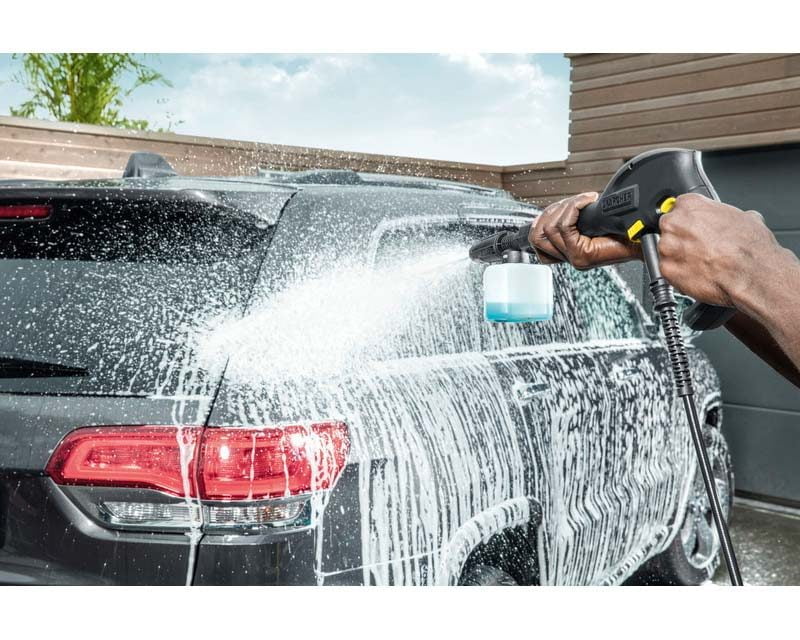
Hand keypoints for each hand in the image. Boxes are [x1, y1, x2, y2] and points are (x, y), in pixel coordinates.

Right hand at [530, 192, 641, 268]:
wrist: (646, 241)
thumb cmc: (629, 234)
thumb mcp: (596, 227)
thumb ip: (577, 221)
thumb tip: (562, 206)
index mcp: (571, 252)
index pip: (537, 237)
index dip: (544, 217)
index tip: (558, 207)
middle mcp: (570, 257)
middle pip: (540, 232)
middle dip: (554, 210)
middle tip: (574, 203)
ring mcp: (574, 258)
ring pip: (550, 228)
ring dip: (565, 207)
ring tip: (581, 202)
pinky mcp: (582, 255)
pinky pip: (565, 226)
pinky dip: (573, 207)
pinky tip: (586, 202)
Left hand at [658, 193, 783, 306]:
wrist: (750, 274)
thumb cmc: (750, 248)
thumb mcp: (746, 218)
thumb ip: (727, 215)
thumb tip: (733, 221)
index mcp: (691, 204)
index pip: (679, 207)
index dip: (689, 220)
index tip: (695, 228)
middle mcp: (675, 223)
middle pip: (669, 228)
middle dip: (681, 237)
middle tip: (698, 247)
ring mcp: (667, 247)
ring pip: (666, 250)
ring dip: (678, 256)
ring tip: (699, 262)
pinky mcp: (666, 269)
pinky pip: (667, 270)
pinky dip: (678, 273)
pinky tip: (695, 274)